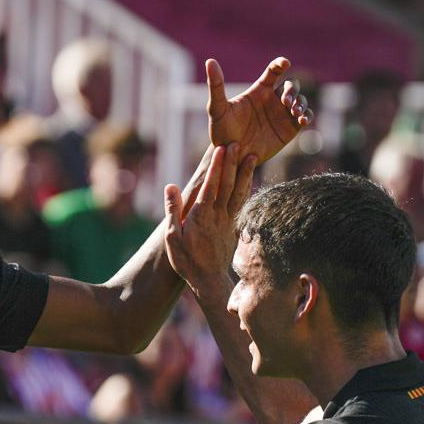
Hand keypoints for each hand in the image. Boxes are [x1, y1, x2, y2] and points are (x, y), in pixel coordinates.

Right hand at [163, 145, 256, 296]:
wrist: (208, 279)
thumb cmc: (186, 259)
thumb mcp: (171, 236)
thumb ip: (172, 210)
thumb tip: (170, 186)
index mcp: (201, 216)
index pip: (210, 186)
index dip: (217, 166)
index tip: (222, 148)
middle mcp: (218, 215)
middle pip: (227, 185)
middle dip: (232, 163)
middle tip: (237, 144)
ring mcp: (228, 220)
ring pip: (239, 192)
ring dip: (245, 173)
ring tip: (252, 156)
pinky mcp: (234, 226)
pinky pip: (242, 203)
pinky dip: (247, 188)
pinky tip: (251, 179)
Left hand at [207, 57, 311, 162]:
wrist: (231, 157)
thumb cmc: (222, 132)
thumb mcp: (217, 108)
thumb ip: (216, 86)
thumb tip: (210, 61)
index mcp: (259, 91)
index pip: (274, 71)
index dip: (280, 63)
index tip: (285, 63)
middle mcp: (272, 100)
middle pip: (291, 86)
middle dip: (292, 90)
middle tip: (286, 102)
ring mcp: (282, 114)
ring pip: (300, 100)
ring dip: (301, 102)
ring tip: (294, 111)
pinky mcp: (290, 129)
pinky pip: (305, 117)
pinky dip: (307, 115)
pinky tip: (302, 120)